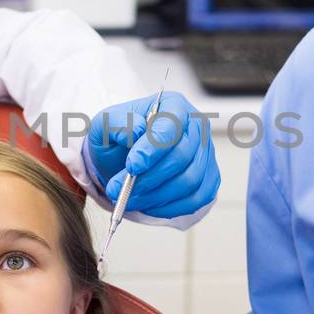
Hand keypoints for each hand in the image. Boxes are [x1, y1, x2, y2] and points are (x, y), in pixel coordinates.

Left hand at [88, 91, 219, 218]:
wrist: (122, 158)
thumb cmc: (118, 138)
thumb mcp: (106, 124)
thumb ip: (116, 123)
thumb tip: (136, 130)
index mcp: (174, 106)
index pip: (171, 126)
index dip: (153, 148)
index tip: (132, 166)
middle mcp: (197, 127)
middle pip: (182, 156)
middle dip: (149, 178)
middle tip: (121, 189)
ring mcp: (205, 154)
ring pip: (190, 181)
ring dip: (156, 195)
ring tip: (129, 198)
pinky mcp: (208, 179)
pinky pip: (196, 199)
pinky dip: (170, 207)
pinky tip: (148, 205)